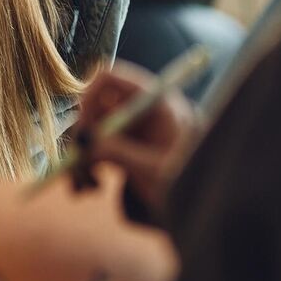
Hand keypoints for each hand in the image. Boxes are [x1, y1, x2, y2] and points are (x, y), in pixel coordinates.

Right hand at [74, 64, 197, 215]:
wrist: (203, 202)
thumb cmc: (188, 181)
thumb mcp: (152, 170)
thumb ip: (119, 153)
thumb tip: (84, 144)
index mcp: (155, 101)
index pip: (111, 79)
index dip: (89, 98)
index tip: (84, 130)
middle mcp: (139, 108)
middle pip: (94, 105)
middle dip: (82, 136)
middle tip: (77, 162)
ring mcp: (130, 126)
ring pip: (90, 129)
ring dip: (82, 156)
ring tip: (86, 186)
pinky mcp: (123, 144)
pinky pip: (94, 147)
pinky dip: (87, 165)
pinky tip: (91, 186)